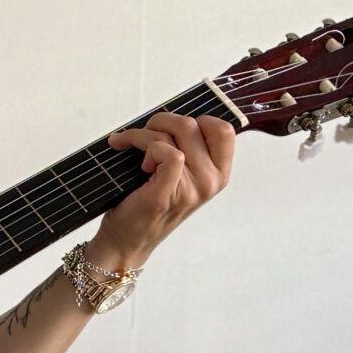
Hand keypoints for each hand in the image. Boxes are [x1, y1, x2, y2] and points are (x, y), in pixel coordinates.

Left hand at [97, 112, 234, 270]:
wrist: (128, 237)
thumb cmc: (150, 198)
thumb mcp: (181, 172)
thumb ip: (189, 146)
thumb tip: (176, 114)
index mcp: (219, 174)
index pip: (224, 130)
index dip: (197, 120)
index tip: (175, 130)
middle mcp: (211, 182)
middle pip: (192, 125)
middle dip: (162, 121)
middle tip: (144, 133)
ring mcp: (193, 190)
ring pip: (175, 135)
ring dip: (144, 133)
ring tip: (131, 144)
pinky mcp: (168, 194)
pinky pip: (166, 151)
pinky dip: (142, 144)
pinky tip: (129, 153)